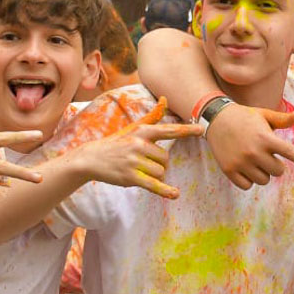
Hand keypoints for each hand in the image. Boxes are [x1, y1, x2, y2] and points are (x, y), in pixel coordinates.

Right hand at [80, 99, 203, 196]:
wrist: (92, 158)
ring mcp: (135, 161)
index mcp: (142, 132)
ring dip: (155, 175)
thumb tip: (164, 99)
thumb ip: (152, 117)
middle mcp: (139, 144)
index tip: (202, 129)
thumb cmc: (116, 143)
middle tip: (142, 162)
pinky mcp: (131, 177)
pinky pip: (154, 185)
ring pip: (161, 172)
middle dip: (159, 163)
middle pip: (166, 159)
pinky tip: (175, 194)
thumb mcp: (133, 128)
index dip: (186, 131)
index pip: (168, 130)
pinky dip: (165, 191)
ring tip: (139, 170)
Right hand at [206, 102, 293, 189]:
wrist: (215, 118)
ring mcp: (241, 162)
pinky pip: (248, 186)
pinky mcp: (229, 170)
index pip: (290, 152)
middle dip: (275, 165)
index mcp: (266, 138)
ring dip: (262, 173)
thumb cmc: (244, 117)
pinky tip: (243, 167)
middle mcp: (254, 151)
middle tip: (265, 154)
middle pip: (278, 171)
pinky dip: (248, 180)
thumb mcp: (263, 115)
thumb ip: (281, 120)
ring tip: (252, 159)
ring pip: (263, 180)